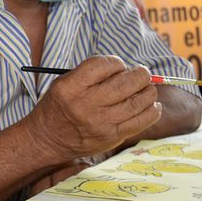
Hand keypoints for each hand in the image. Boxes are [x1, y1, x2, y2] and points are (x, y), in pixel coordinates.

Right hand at [26, 55, 161, 161]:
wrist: (49, 138)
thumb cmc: (60, 105)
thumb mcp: (64, 82)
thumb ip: (92, 73)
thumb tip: (127, 69)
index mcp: (71, 87)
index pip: (103, 65)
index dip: (116, 62)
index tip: (118, 65)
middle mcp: (86, 105)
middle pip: (124, 83)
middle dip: (140, 74)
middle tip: (141, 73)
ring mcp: (101, 123)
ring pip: (137, 102)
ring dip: (149, 90)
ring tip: (147, 87)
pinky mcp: (112, 137)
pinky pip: (141, 122)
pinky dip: (152, 110)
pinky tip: (152, 104)